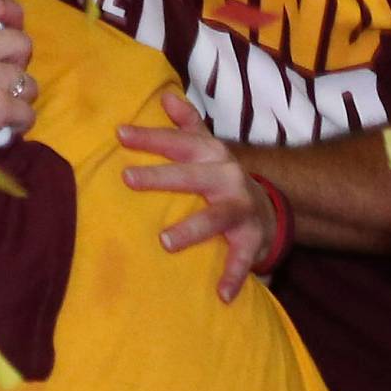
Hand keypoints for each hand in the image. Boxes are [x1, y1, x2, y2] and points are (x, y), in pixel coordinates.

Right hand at [0, 0, 34, 149]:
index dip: (10, 12)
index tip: (13, 22)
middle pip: (21, 41)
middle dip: (20, 58)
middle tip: (7, 72)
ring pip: (29, 82)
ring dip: (21, 94)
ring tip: (9, 106)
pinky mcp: (1, 107)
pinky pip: (27, 113)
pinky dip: (21, 122)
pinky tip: (9, 128)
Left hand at [116, 91, 276, 303]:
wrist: (271, 206)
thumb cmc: (222, 174)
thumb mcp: (207, 145)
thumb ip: (186, 123)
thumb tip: (164, 95)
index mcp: (211, 154)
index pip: (177, 142)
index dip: (149, 137)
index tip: (119, 134)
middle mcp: (227, 177)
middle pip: (190, 176)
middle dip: (160, 177)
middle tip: (127, 179)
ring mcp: (241, 209)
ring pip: (214, 219)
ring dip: (190, 230)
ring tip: (163, 242)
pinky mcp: (253, 239)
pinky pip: (243, 259)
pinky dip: (234, 276)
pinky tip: (221, 294)